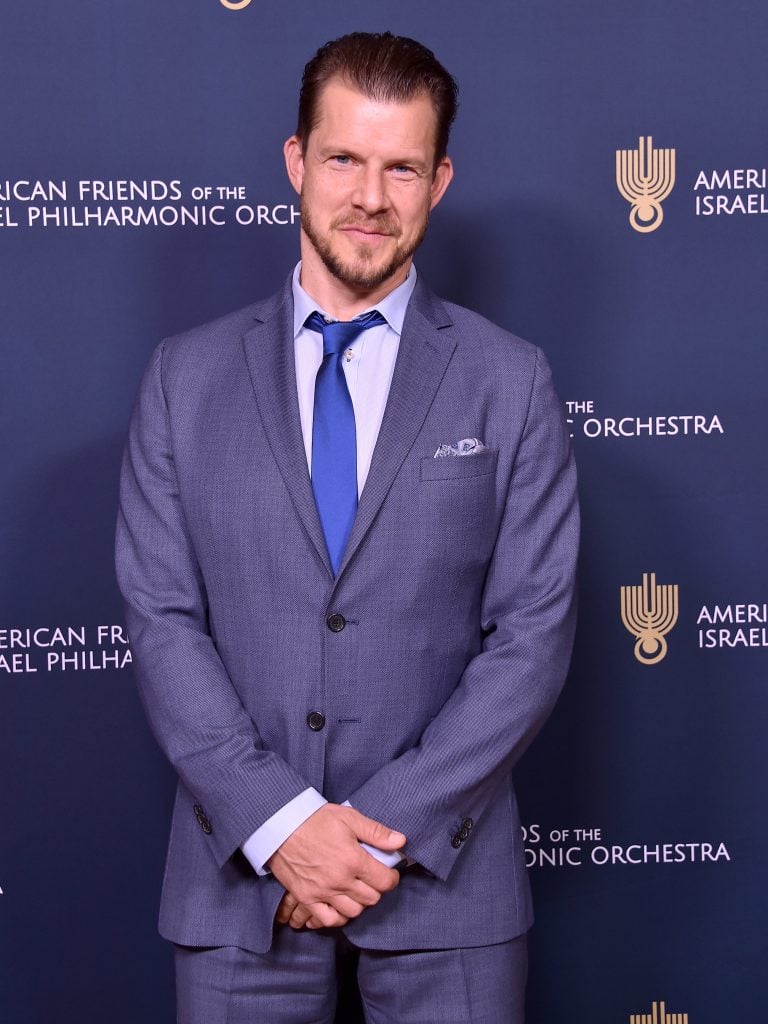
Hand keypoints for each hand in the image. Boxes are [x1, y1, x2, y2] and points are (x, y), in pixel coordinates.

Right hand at [267, 803, 404, 928]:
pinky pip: (328, 920)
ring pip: (353, 912)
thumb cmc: (315, 819)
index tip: (388, 873)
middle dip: (376, 889)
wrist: (280, 825)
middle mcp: (339, 880)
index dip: (391, 878)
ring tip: (356, 890)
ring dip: (358, 903)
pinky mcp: (306, 898)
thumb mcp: (348, 817)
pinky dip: (337, 917)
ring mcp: (322, 892)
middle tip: (371, 878)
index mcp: (352, 859)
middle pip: (371, 899)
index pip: (384, 881)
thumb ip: (376, 832)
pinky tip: (339, 905)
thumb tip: (400, 841)